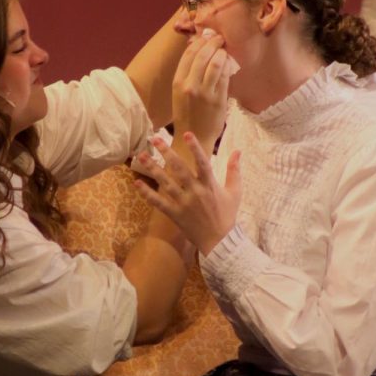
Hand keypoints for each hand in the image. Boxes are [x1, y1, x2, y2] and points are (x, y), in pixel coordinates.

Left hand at [135, 133, 241, 255]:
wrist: (219, 241)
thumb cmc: (227, 215)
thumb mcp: (235, 192)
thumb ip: (234, 170)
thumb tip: (238, 150)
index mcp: (210, 185)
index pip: (202, 163)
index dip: (195, 148)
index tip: (187, 134)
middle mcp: (195, 192)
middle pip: (179, 169)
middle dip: (167, 152)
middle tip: (155, 139)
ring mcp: (183, 203)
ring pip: (166, 183)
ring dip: (153, 169)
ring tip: (142, 156)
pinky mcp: (175, 214)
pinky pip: (158, 203)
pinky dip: (147, 193)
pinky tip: (137, 183)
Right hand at [171, 31, 231, 153]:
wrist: (194, 137)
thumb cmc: (187, 113)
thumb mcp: (180, 92)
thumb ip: (187, 74)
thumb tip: (198, 50)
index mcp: (178, 82)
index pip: (188, 54)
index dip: (199, 42)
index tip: (206, 37)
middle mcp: (190, 86)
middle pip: (203, 55)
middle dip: (212, 43)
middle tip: (219, 39)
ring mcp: (205, 93)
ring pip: (215, 64)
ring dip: (221, 53)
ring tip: (224, 50)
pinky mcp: (219, 99)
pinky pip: (225, 76)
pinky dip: (228, 65)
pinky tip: (229, 62)